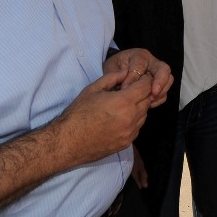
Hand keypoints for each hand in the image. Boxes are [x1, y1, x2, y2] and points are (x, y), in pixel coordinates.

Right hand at [0, 65, 157, 209]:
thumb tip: (127, 73)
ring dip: (139, 107)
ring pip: (144, 114)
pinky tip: (120, 118)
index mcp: (124, 102)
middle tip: (131, 90)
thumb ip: (113, 77)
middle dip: (143, 93)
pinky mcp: (127, 143)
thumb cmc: (78, 113)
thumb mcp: (93, 89)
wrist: (68, 142)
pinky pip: (137, 127)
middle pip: (148, 100)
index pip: (147, 87)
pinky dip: (134, 120)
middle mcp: (131, 118)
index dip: (145, 80)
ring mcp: (130, 132)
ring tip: (123, 104)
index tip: (139, 78)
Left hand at [104, 48, 172, 107]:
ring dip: (161, 91)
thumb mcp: (111, 67)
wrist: (118, 70)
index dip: (133, 78)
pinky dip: (159, 98)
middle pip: (163, 69)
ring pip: (168, 80)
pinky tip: (149, 103)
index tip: (124, 88)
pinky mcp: (159, 85)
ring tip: (150, 100)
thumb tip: (124, 86)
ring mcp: (158, 74)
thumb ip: (115, 74)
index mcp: (139, 55)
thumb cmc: (116, 67)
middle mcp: (152, 63)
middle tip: (153, 92)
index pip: (140, 64)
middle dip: (160, 81)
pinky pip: (165, 91)